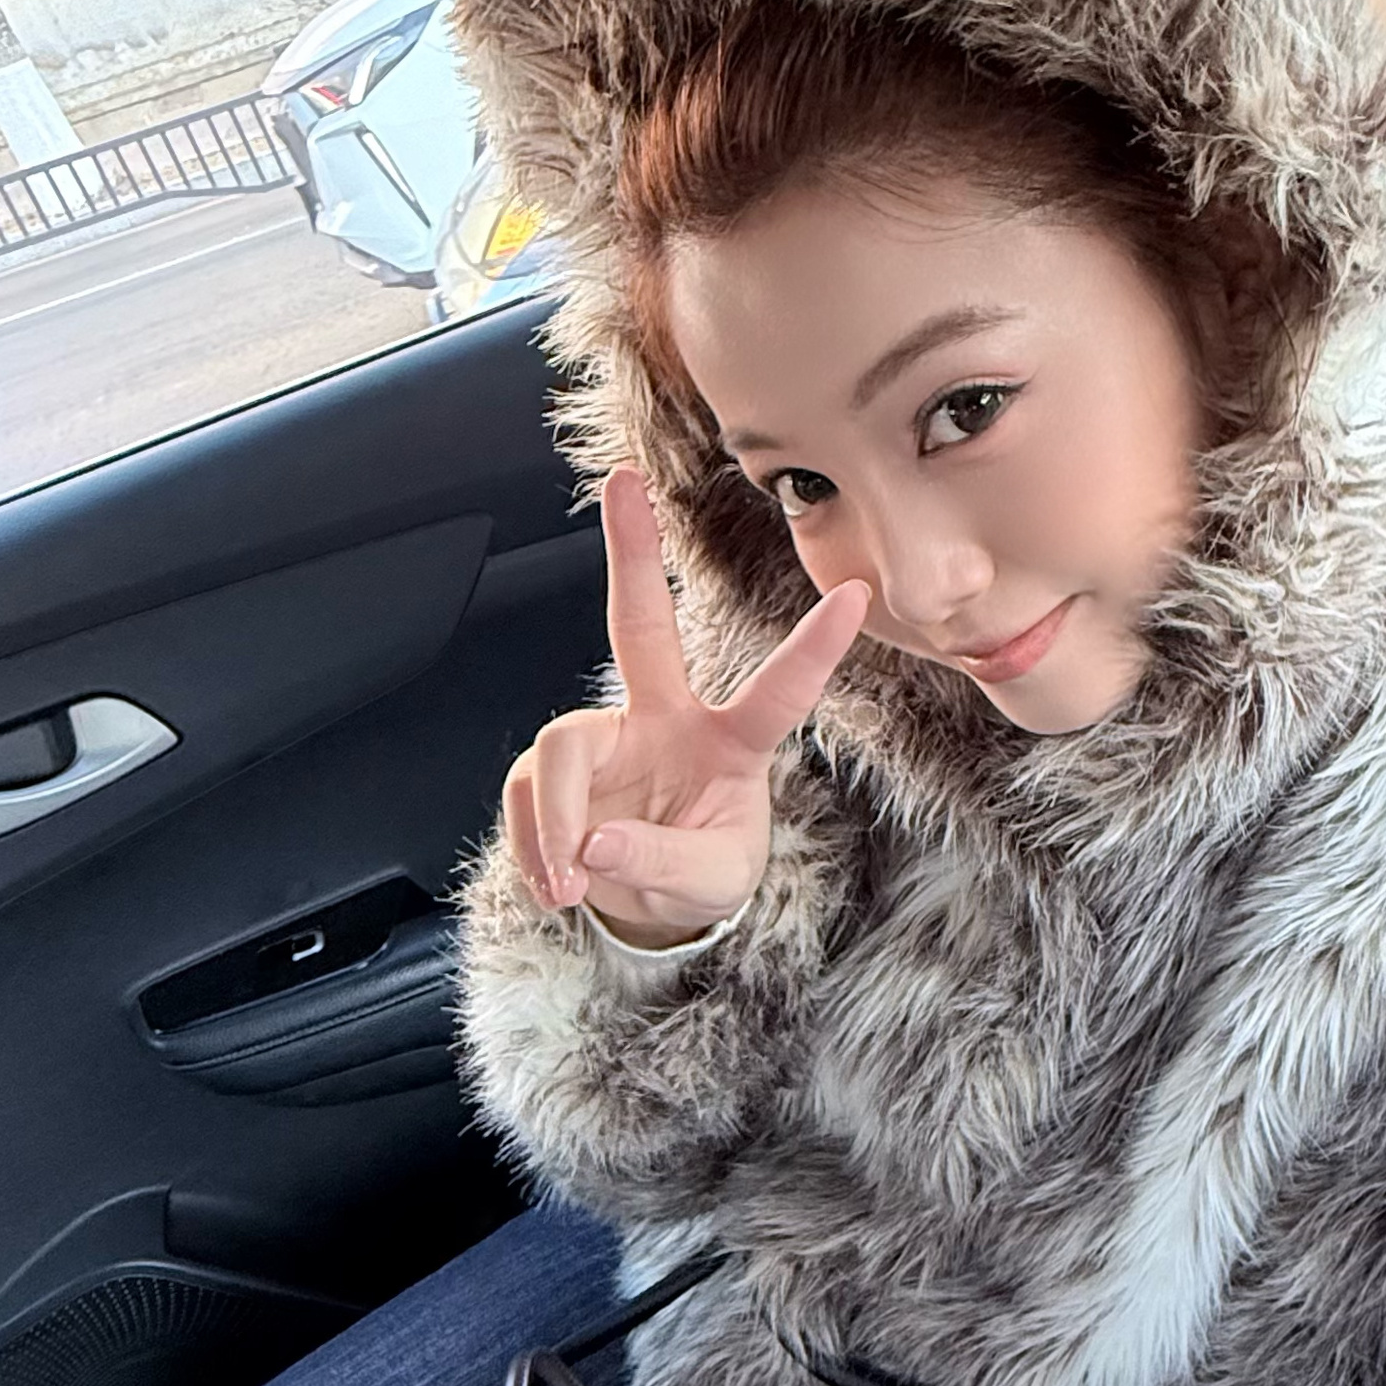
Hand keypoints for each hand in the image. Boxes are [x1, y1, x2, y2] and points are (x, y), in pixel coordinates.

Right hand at [503, 467, 867, 947]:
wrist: (651, 903)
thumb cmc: (701, 873)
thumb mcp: (708, 883)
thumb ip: (660, 864)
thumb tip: (592, 842)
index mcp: (729, 744)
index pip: (778, 692)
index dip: (815, 647)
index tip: (857, 593)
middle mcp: (666, 720)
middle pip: (642, 624)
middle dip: (632, 553)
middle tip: (624, 482)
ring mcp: (606, 737)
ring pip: (561, 750)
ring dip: (555, 822)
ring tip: (569, 883)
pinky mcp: (558, 766)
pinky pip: (528, 795)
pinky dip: (535, 849)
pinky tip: (555, 886)